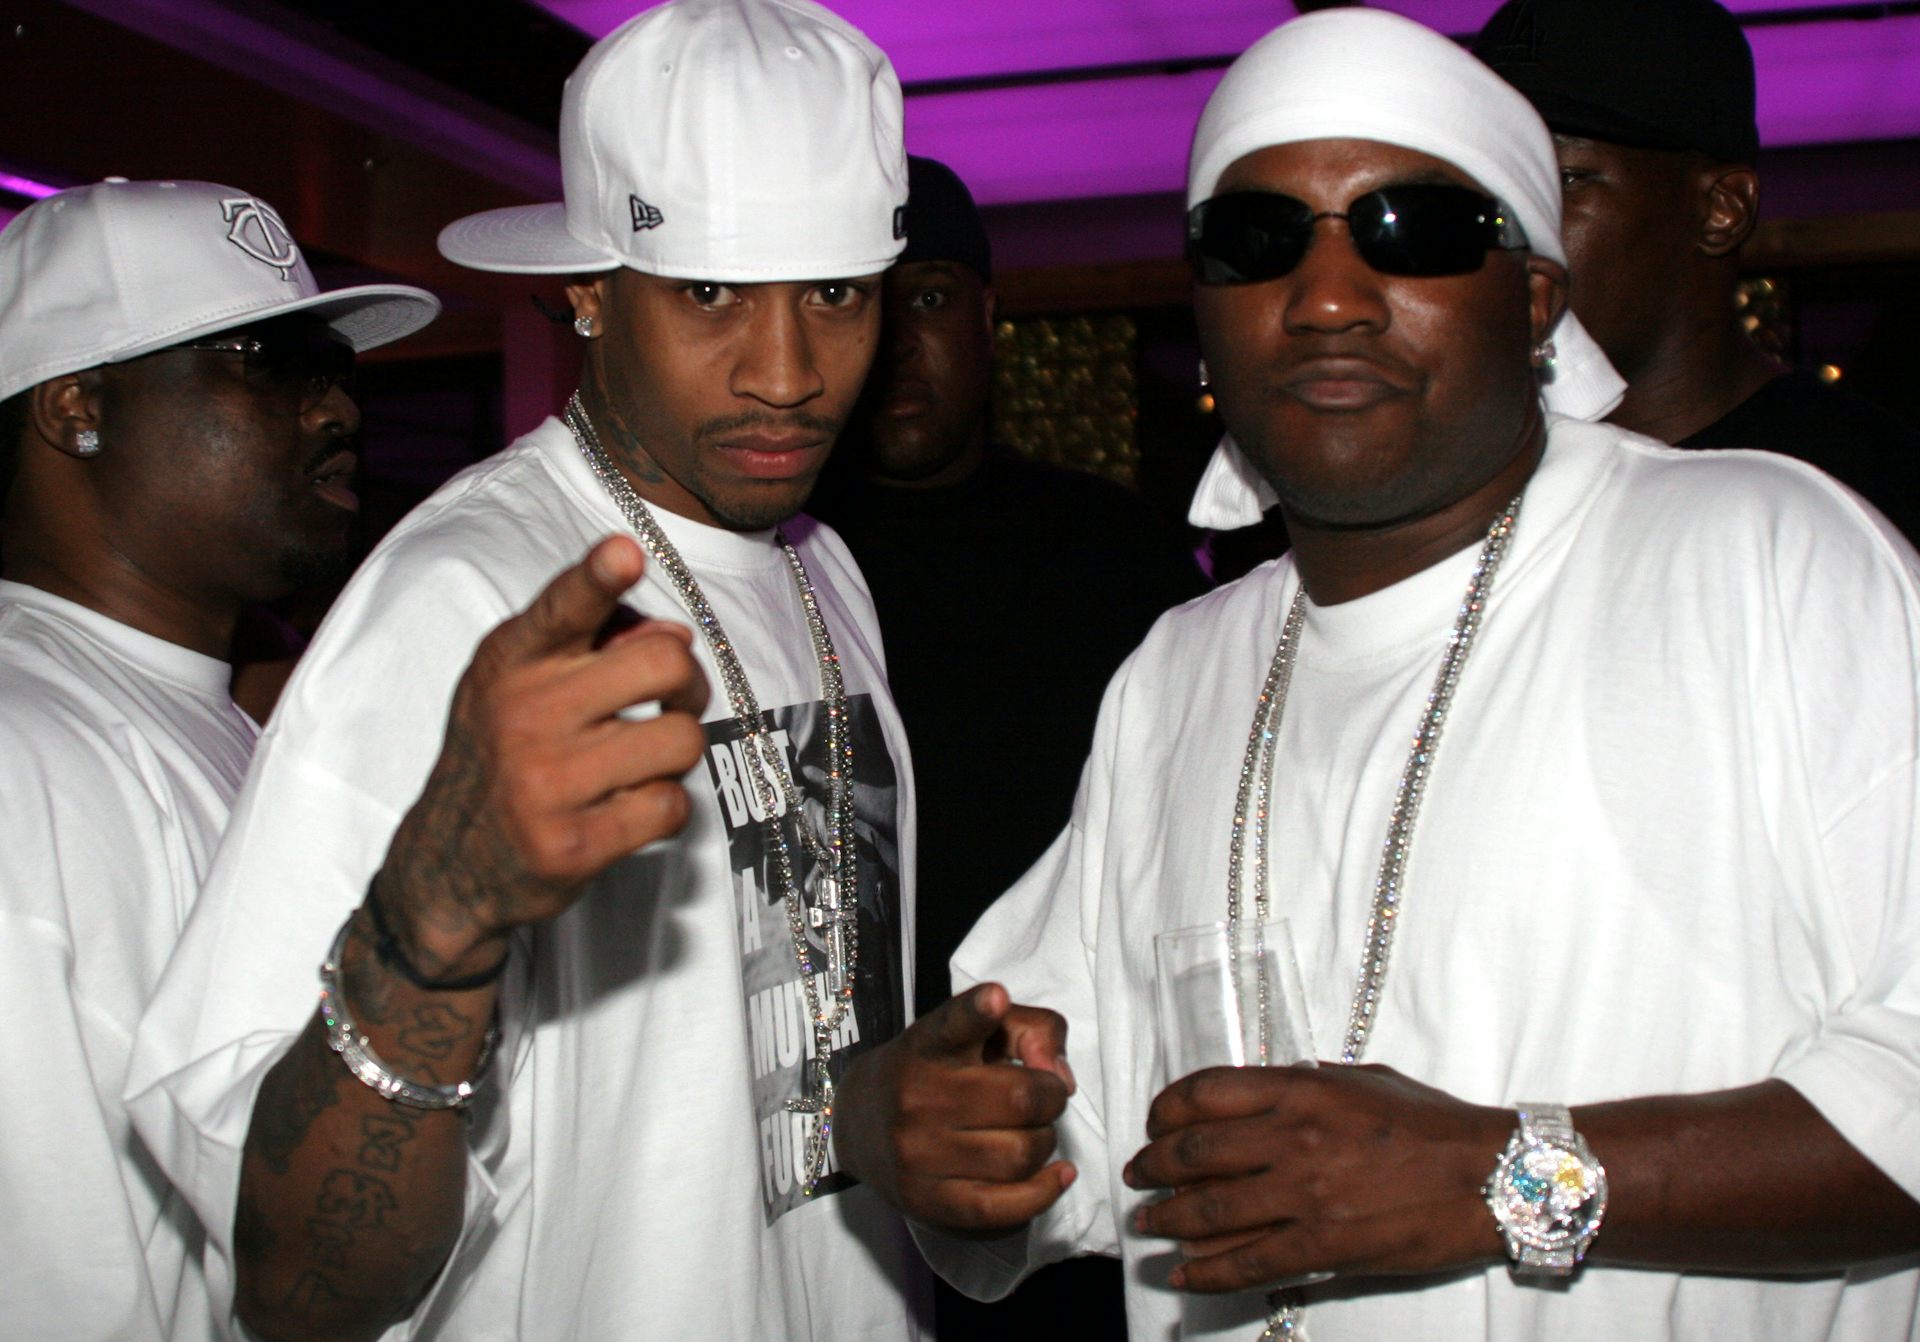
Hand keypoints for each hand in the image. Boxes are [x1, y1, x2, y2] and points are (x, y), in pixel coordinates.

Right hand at [377, 535, 710, 977]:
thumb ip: (592, 645)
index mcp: (511, 660)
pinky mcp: (574, 843)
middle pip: (665, 666)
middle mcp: (525, 712)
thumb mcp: (520, 687)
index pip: (564, 606)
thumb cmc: (502, 757)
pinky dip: (663, 809)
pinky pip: (672, 806)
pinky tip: (626, 811)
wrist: (448, 866)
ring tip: (639, 764)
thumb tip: (676, 635)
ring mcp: (548, 781)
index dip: (599, 576)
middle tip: (672, 704)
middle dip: (688, 685)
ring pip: (682, 740)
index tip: (624, 553)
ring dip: (675, 755)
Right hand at [835, 983, 1077, 1232]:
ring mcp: (918, 1154)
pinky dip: (1043, 1193)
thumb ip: (1032, 1031)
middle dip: (1050, 1098)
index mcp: (928, 1045)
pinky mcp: (928, 1203)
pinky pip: (1002, 1208)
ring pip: (1020, 1154)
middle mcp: (918, 1097)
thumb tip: (1061, 1077)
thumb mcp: (979, 1031)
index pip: (953, 1024)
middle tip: (1043, 1098)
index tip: (997, 997)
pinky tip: (1060, 1174)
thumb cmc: (940, 1070)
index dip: (977, 1010)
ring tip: (1031, 1132)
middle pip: (1020, 1099)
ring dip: (1044, 1143)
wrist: (862, 1125)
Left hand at [1124, 1063, 1510, 1290]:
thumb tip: (1259, 1091)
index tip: (1154, 1122)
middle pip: (1194, 1150)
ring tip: (1147, 1223)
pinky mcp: (1326, 1245)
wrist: (1491, 1175)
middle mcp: (1293, 1136)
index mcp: (1301, 1088)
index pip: (1205, 1092)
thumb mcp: (1361, 1080)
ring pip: (1210, 1207)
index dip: (1165, 1109)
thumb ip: (1304, 1084)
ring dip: (1166, 1217)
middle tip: (1137, 1174)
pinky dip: (1206, 1271)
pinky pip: (1249, 1261)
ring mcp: (1307, 1194)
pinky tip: (1182, 1274)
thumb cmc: (1431, 1123)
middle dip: (1153, 1164)